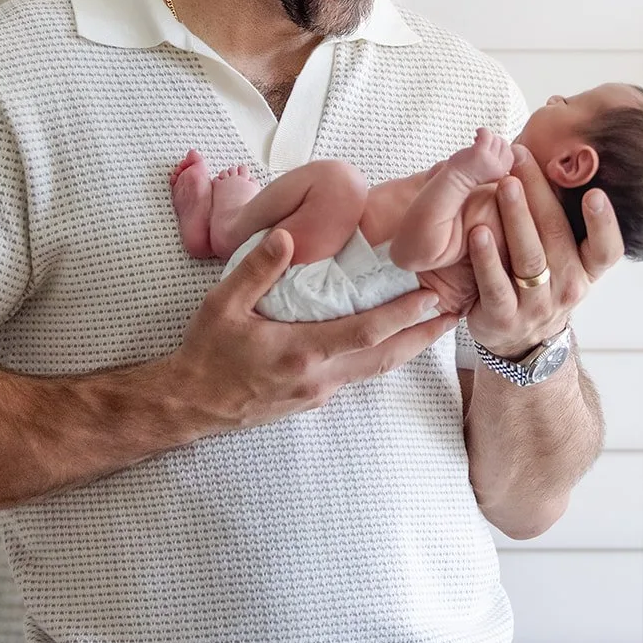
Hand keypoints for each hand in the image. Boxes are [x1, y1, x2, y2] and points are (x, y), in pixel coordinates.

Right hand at [169, 229, 458, 430]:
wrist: (189, 405)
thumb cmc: (206, 353)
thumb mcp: (223, 305)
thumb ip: (257, 270)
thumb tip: (288, 236)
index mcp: (301, 352)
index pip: (365, 332)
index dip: (402, 315)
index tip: (431, 297)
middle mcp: (319, 378)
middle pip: (384, 357)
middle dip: (422, 336)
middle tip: (453, 315)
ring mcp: (318, 393)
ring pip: (374, 369)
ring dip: (406, 348)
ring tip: (433, 328)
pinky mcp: (312, 400)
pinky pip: (356, 375)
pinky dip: (380, 357)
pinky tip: (388, 342)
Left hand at [445, 127, 514, 186]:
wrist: (454, 180)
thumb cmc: (466, 173)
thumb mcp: (489, 168)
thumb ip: (497, 159)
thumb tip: (500, 142)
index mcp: (502, 172)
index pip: (509, 153)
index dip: (499, 148)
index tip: (489, 148)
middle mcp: (499, 168)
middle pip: (504, 144)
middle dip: (493, 141)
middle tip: (481, 144)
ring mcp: (490, 161)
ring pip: (496, 139)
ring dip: (485, 137)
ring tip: (476, 141)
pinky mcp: (481, 154)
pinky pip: (487, 134)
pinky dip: (482, 131)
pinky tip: (476, 133)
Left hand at [463, 144, 624, 358]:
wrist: (517, 339)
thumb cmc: (540, 282)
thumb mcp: (563, 257)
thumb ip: (561, 218)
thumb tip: (560, 159)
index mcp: (586, 269)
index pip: (606, 249)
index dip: (603, 223)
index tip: (594, 193)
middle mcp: (569, 287)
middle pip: (557, 237)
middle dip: (539, 192)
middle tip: (521, 158)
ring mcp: (537, 305)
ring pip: (529, 258)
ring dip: (516, 218)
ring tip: (504, 185)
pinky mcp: (504, 317)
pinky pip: (496, 285)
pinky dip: (487, 258)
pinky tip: (478, 231)